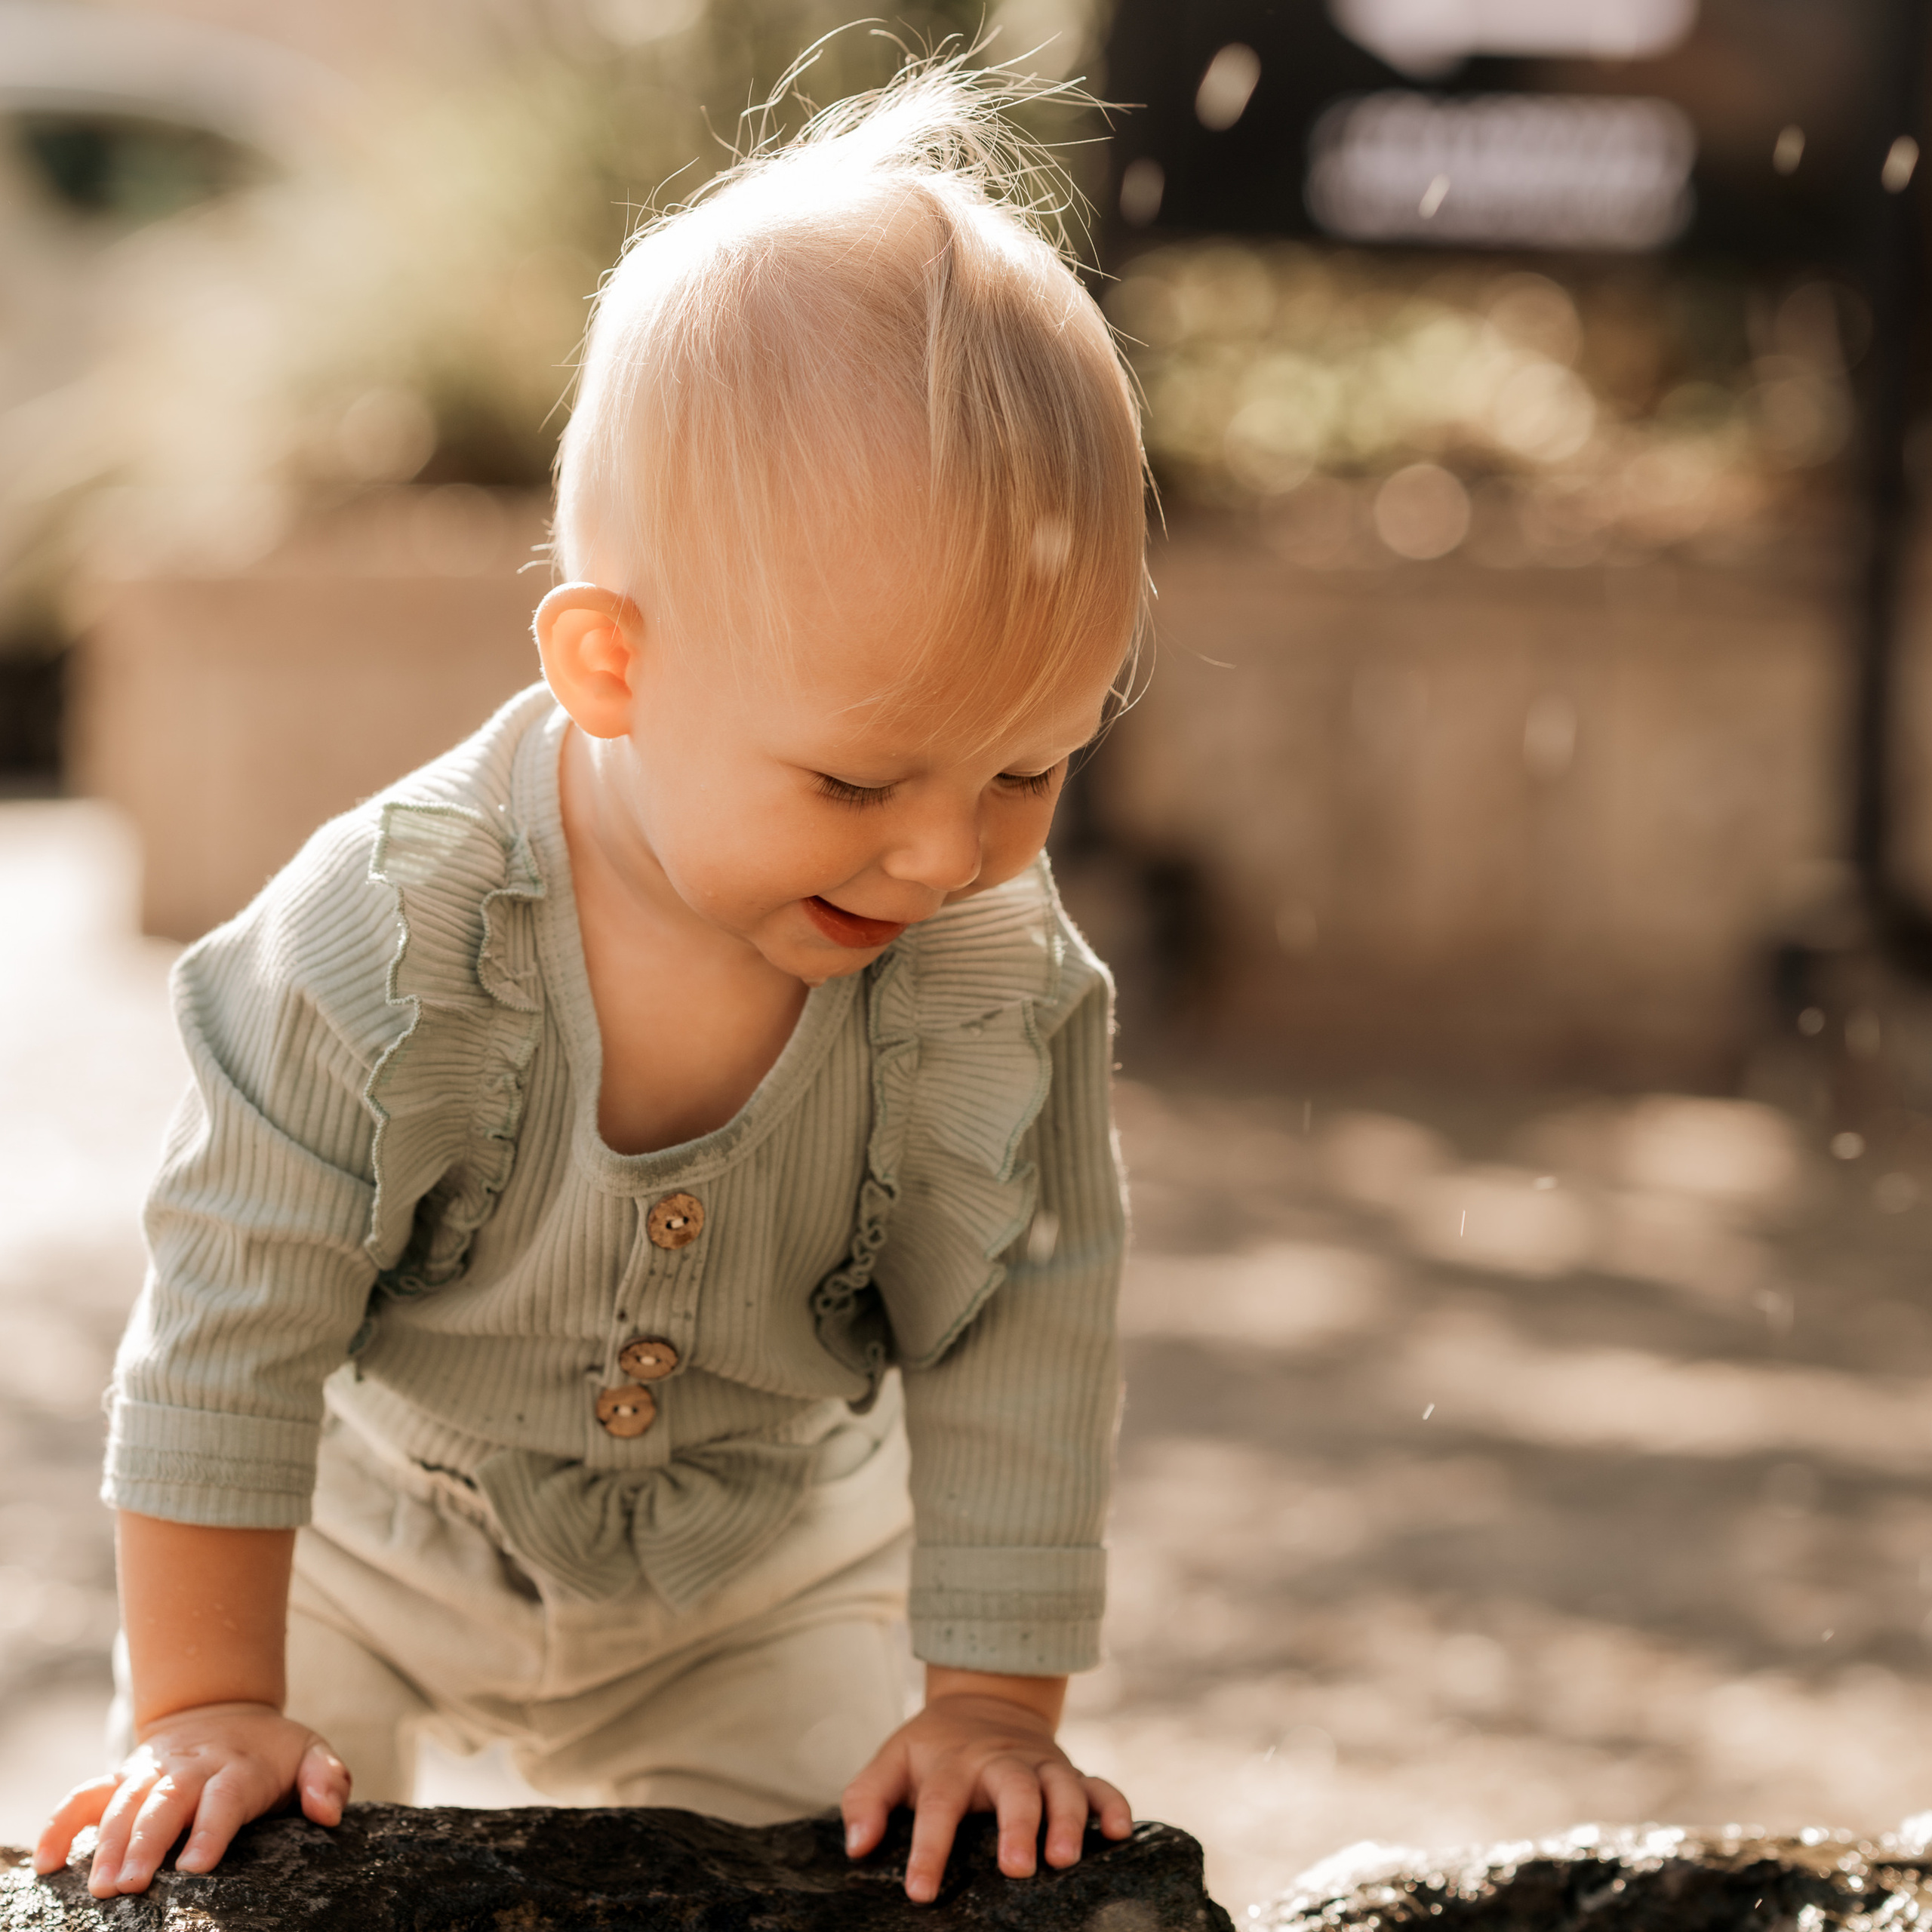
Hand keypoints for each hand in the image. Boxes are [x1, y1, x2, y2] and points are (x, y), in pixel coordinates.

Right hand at [33, 1701, 349, 1897]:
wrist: (225, 1709)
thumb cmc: (271, 1750)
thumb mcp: (310, 1752)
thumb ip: (326, 1779)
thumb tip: (329, 1813)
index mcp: (238, 1766)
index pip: (225, 1798)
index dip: (210, 1830)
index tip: (196, 1866)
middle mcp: (191, 1768)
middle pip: (167, 1803)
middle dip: (147, 1842)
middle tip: (131, 1886)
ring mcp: (152, 1771)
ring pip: (125, 1803)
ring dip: (109, 1842)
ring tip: (100, 1885)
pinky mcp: (123, 1778)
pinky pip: (84, 1797)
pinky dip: (61, 1824)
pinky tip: (47, 1861)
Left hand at [841, 1677, 1131, 1903]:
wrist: (982, 1700)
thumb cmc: (933, 1748)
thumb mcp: (891, 1762)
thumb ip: (866, 1800)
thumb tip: (857, 1847)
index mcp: (952, 1764)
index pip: (938, 1804)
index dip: (930, 1848)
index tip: (921, 1891)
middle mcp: (999, 1762)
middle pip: (1013, 1788)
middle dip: (1018, 1826)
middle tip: (1018, 1867)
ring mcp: (1039, 1764)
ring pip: (1061, 1785)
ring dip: (1069, 1819)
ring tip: (1066, 1858)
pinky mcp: (1067, 1770)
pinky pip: (1099, 1783)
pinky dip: (1113, 1804)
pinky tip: (1120, 1832)